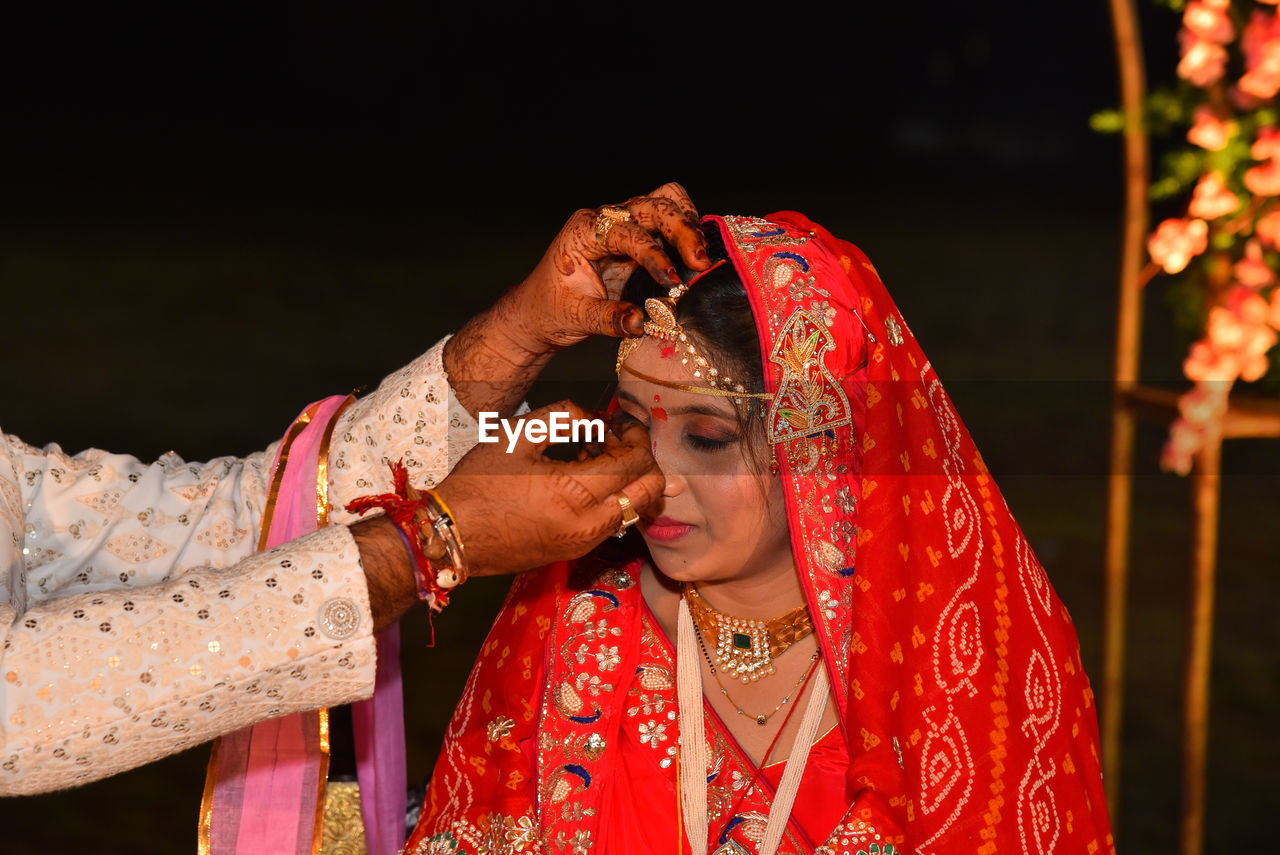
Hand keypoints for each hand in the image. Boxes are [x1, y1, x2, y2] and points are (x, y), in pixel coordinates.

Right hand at [433, 400, 663, 576]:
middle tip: (619, 439)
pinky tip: (584, 480)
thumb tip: (594, 416)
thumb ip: (563, 416)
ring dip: (629, 480)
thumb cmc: (478, 484)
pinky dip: (612, 498)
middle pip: (649, 491)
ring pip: (635, 509)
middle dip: (644, 459)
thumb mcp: (517, 435)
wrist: (452, 536)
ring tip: (597, 457)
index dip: (636, 435)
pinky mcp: (575, 551)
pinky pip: (613, 523)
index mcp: (575, 492)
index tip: (622, 421)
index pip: (635, 462)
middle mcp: (588, 523)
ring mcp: (584, 541)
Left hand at [443, 183, 710, 418]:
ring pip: (663, 202)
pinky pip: (666, 221)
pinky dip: (685, 231)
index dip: (652, 253)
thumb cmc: (551, 309)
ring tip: (700, 256)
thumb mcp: (575, 318)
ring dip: (687, 224)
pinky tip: (694, 255)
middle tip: (699, 261)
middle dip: (680, 228)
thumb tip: (640, 322)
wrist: (540, 310)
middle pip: (652, 205)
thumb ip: (608, 319)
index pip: (626, 231)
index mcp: (584, 232)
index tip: (670, 279)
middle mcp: (605, 220)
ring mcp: (622, 226)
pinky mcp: (637, 238)